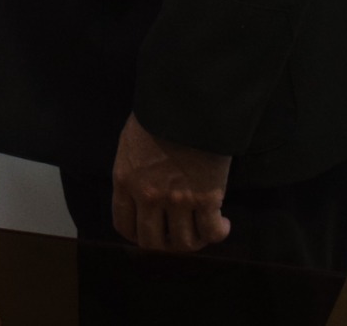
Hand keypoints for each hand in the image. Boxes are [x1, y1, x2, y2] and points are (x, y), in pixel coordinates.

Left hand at [110, 113, 230, 252]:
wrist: (188, 101)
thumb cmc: (159, 113)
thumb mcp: (131, 141)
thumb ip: (133, 170)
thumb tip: (140, 188)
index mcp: (125, 180)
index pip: (124, 225)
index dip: (138, 235)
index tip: (151, 232)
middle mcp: (148, 196)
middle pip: (152, 242)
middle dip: (165, 244)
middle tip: (178, 235)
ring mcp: (177, 200)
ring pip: (183, 243)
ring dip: (194, 242)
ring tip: (203, 230)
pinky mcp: (206, 198)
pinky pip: (211, 232)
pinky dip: (218, 234)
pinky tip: (222, 224)